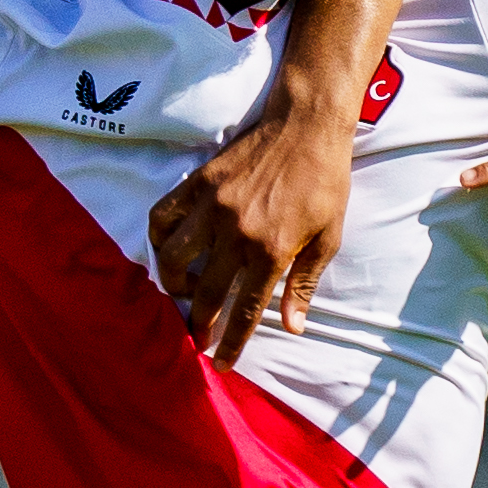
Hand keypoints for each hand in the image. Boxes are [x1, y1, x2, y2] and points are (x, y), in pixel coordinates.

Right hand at [147, 93, 354, 362]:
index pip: (247, 310)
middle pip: (205, 293)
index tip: (221, 362)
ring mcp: (212, 207)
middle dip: (198, 323)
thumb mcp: (329, 237)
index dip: (232, 342)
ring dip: (172, 283)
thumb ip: (305, 283)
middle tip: (196, 338)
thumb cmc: (325, 181)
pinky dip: (158, 239)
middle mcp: (237, 233)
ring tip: (184, 290)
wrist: (306, 124)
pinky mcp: (198, 183)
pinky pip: (163, 217)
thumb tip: (293, 327)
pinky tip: (168, 250)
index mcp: (272, 251)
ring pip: (172, 258)